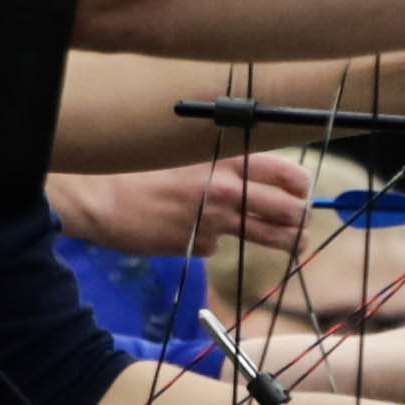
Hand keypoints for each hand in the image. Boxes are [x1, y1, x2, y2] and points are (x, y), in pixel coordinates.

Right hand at [47, 146, 313, 264]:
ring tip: (297, 246)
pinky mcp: (200, 244)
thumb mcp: (187, 158)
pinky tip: (185, 230)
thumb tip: (253, 183)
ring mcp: (215, 219)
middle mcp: (227, 188)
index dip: (300, 187)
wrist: (102, 197)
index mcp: (225, 159)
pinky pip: (217, 245)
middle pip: (286, 208)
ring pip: (267, 234)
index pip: (283, 172)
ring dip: (288, 241)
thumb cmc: (141, 173)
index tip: (303, 195)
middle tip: (303, 227)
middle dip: (301, 220)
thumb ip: (219, 168)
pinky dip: (209, 241)